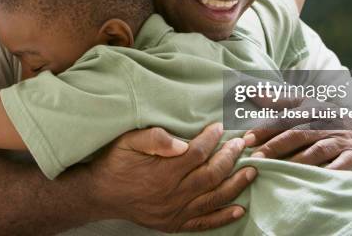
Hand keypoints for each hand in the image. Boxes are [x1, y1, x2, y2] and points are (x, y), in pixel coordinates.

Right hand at [88, 123, 257, 232]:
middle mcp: (172, 194)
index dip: (212, 139)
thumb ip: (154, 138)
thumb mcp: (128, 141)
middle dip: (230, 158)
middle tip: (243, 145)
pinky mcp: (173, 224)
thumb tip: (181, 142)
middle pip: (211, 175)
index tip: (220, 127)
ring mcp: (175, 212)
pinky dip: (223, 216)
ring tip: (252, 170)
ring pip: (213, 198)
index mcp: (163, 172)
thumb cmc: (115, 162)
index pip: (198, 153)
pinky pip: (203, 223)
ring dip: (235, 185)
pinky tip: (239, 208)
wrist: (99, 194)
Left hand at [244, 98, 351, 170]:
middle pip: (297, 135)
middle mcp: (324, 124)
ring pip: (316, 151)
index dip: (265, 129)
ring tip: (277, 171)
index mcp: (311, 110)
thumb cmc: (327, 119)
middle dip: (275, 147)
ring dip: (295, 161)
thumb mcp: (307, 104)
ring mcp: (339, 141)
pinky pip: (340, 166)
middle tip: (256, 158)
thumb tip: (252, 90)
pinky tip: (313, 180)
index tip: (246, 139)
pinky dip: (328, 173)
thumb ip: (279, 100)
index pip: (285, 119)